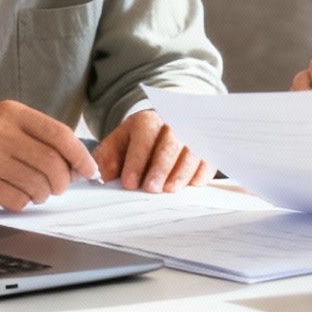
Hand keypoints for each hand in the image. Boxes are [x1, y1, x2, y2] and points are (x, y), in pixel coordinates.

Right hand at [0, 101, 97, 211]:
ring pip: (36, 184)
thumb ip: (39, 137)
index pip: (59, 134)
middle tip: (59, 187)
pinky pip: (16, 199)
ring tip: (36, 191)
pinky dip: (23, 202)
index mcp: (12, 113)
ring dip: (43, 194)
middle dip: (62, 181)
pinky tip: (15, 195)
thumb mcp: (5, 122)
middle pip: (51, 163)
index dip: (80, 156)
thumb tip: (78, 163)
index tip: (89, 170)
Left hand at [92, 109, 213, 192]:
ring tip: (170, 190)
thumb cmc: (132, 149)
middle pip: (171, 140)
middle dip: (161, 166)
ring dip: (182, 171)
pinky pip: (209, 159)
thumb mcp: (114, 150)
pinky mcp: (206, 150)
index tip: (129, 182)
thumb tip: (103, 177)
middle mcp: (171, 124)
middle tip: (151, 188)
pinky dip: (201, 172)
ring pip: (192, 149)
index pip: (144, 135)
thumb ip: (106, 161)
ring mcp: (191, 135)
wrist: (154, 140)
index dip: (137, 160)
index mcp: (145, 121)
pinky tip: (192, 185)